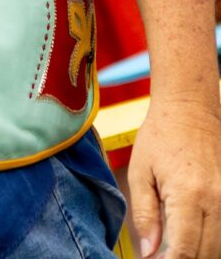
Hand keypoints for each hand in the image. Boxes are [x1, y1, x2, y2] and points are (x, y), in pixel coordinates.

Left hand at [129, 96, 220, 256]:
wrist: (190, 110)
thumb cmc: (160, 137)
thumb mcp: (140, 172)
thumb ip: (145, 215)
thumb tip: (148, 252)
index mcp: (188, 195)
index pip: (185, 250)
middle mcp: (216, 202)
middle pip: (207, 254)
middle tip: (163, 258)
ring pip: (220, 247)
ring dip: (201, 254)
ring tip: (175, 250)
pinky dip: (213, 242)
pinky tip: (194, 238)